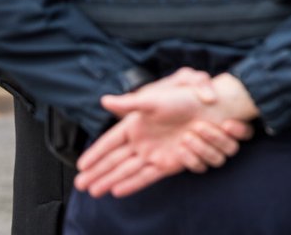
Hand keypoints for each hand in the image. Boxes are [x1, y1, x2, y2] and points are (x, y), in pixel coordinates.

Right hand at [75, 70, 257, 197]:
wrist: (210, 108)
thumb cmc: (183, 98)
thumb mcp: (155, 98)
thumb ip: (130, 102)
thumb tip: (104, 100)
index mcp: (137, 124)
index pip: (110, 142)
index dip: (95, 153)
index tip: (80, 165)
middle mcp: (142, 141)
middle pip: (114, 160)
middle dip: (97, 172)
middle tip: (80, 185)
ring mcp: (154, 153)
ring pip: (126, 170)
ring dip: (110, 180)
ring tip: (93, 192)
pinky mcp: (168, 163)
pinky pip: (146, 176)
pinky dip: (132, 184)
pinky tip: (117, 191)